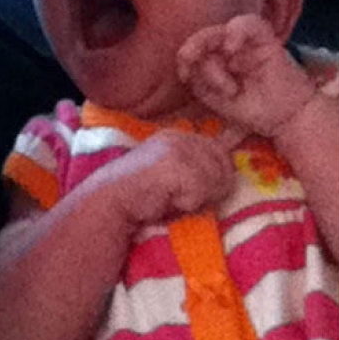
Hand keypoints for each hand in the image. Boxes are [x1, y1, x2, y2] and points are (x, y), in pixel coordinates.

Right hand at [115, 130, 235, 225]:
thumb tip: (229, 174)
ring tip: (173, 200)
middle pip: (223, 165)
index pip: (220, 150)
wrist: (109, 202)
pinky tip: (168, 202)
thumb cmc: (140, 197)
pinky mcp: (175, 165)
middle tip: (181, 198)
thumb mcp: (170, 175)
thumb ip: (195, 168)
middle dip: (210, 187)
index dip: (217, 173)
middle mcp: (179, 136)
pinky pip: (202, 191)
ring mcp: (177, 148)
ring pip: (216, 179)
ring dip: (199, 198)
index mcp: (177, 135)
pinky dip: (188, 204)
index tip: (195, 190)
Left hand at [178, 15, 314, 136]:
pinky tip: (231, 49)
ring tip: (224, 77)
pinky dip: (236, 31)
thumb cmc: (250, 109)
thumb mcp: (215, 99)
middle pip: (204, 36)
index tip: (184, 75)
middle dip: (192, 48)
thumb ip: (199, 82)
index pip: (194, 47)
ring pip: (221, 30)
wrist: (285, 120)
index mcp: (215, 58)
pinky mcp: (266, 39)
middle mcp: (229, 47)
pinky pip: (250, 24)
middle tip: (188, 62)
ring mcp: (247, 42)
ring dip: (214, 50)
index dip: (184, 56)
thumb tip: (189, 66)